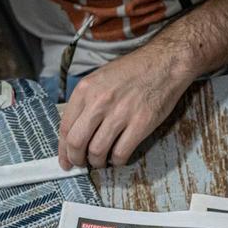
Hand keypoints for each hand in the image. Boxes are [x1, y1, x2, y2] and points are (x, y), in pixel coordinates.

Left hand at [58, 43, 195, 169]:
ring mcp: (120, 114)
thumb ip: (86, 102)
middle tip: (82, 164)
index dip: (63, 149)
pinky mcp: (140, 124)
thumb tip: (76, 130)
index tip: (65, 160)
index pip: (66, 127)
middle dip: (77, 159)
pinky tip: (118, 157)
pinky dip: (117, 161)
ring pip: (97, 151)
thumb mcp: (100, 78)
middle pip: (77, 142)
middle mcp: (99, 102)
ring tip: (101, 161)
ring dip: (97, 162)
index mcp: (86, 89)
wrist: (164, 64)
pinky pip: (121, 153)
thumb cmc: (133, 71)